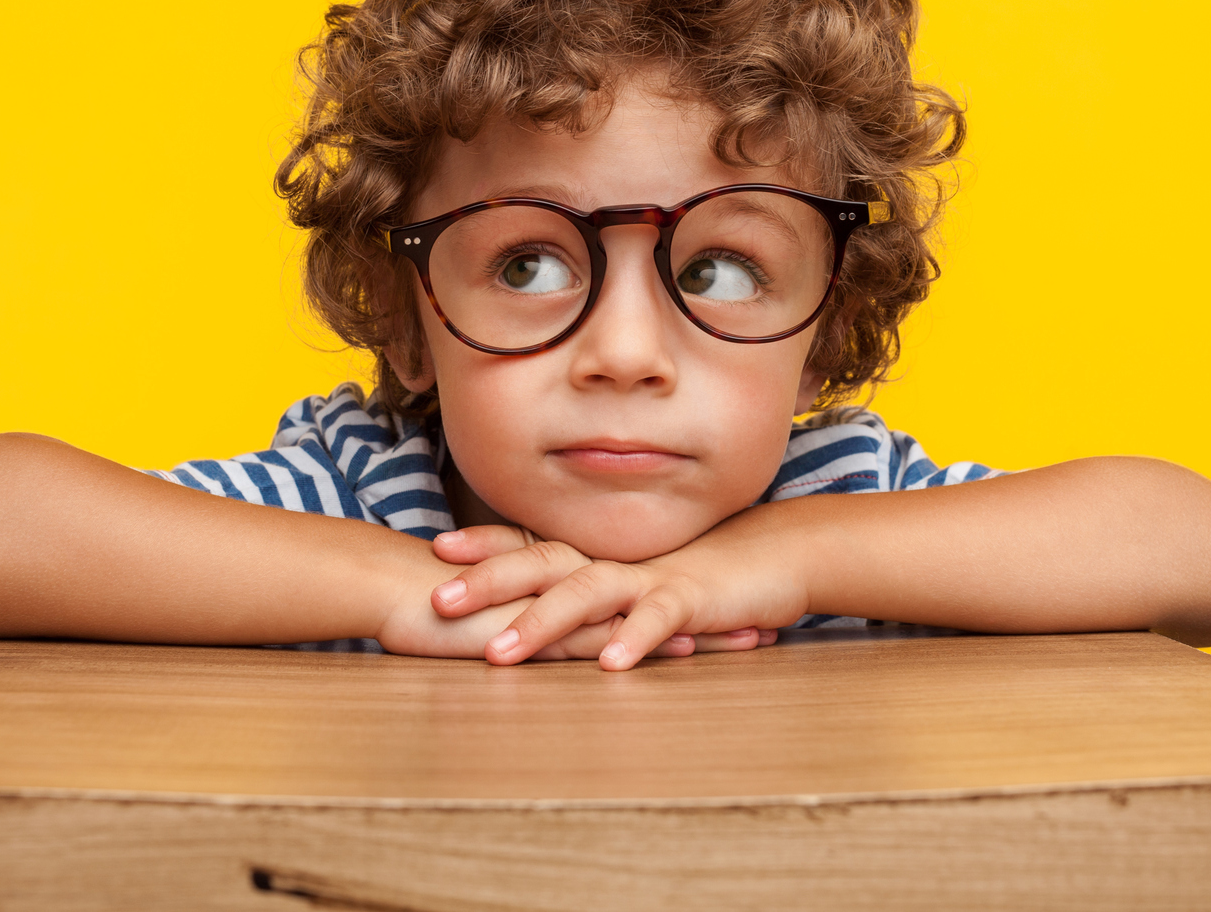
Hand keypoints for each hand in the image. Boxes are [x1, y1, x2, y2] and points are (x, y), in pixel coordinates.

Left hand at [428, 517, 809, 670]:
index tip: (437, 549)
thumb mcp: (637, 579)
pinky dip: (633, 640)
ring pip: (586, 594)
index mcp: (598, 554)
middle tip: (440, 599)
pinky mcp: (690, 601)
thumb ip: (593, 587)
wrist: (774, 557)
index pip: (532, 543)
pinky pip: (656, 621)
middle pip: (542, 564)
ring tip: (499, 653)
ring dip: (541, 622)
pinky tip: (610, 667)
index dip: (485, 545)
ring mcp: (650, 578)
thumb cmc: (700, 572)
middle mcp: (615, 561)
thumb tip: (545, 600)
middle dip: (489, 581)